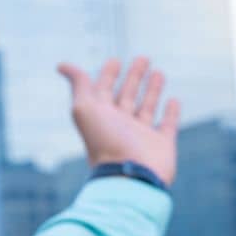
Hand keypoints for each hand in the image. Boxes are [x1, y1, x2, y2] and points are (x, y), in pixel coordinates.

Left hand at [57, 57, 179, 186]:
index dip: (108, 75)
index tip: (115, 61)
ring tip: (158, 72)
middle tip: (143, 58)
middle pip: (126, 95)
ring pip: (146, 107)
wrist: (129, 177)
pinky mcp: (161, 144)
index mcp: (100, 116)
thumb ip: (79, 85)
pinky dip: (171, 112)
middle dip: (133, 77)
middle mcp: (120, 125)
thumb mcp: (85, 109)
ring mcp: (141, 135)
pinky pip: (168, 125)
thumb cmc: (105, 142)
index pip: (103, 90)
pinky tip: (174, 100)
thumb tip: (61, 65)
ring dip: (152, 90)